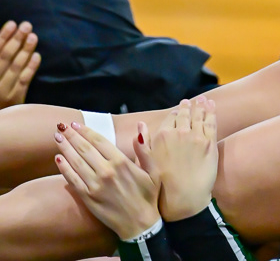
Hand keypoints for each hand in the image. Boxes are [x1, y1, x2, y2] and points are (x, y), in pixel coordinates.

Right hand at [0, 21, 39, 106]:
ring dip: (25, 50)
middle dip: (16, 39)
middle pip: (5, 57)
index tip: (12, 23)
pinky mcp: (15, 100)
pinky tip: (37, 55)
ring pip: (16, 67)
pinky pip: (24, 80)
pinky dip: (31, 67)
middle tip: (27, 25)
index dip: (3, 37)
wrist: (0, 122)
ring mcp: (3, 93)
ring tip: (33, 36)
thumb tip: (4, 37)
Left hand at [54, 121, 159, 240]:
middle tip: (61, 126)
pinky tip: (58, 159)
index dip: (86, 131)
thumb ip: (145, 147)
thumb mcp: (153, 170)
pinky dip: (65, 169)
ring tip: (57, 137)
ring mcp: (95, 186)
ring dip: (65, 148)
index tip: (76, 124)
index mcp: (121, 162)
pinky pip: (73, 180)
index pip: (99, 141)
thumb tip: (140, 125)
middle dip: (72, 136)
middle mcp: (106, 171)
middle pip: (84, 149)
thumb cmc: (148, 196)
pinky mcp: (88, 198)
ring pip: (76, 162)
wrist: (139, 226)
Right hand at [136, 97, 217, 221]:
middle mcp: (179, 132)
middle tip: (190, 102)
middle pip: (185, 114)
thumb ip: (142, 144)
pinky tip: (211, 106)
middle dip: (187, 107)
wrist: (183, 200)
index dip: (174, 113)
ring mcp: (196, 136)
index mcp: (162, 136)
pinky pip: (211, 122)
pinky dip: (211, 112)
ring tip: (203, 100)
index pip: (170, 117)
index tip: (177, 110)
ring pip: (199, 115)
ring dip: (201, 106)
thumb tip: (140, 124)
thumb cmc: (161, 187)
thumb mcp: (145, 165)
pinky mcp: (210, 142)